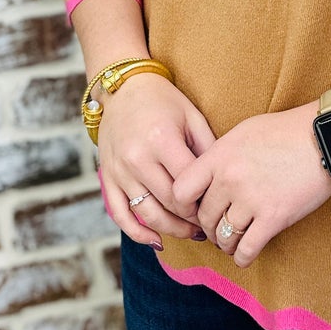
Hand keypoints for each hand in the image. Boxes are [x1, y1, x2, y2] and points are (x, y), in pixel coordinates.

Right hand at [96, 73, 217, 249]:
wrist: (123, 88)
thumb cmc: (164, 101)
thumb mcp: (192, 117)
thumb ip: (208, 149)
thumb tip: (224, 184)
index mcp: (161, 139)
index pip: (188, 185)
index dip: (206, 200)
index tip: (220, 204)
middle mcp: (137, 157)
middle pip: (170, 203)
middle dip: (193, 218)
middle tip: (212, 224)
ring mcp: (119, 170)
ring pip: (147, 214)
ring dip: (172, 229)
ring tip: (192, 233)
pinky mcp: (107, 178)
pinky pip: (120, 215)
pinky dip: (138, 233)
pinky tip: (157, 240)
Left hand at [169, 104, 330, 268]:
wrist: (325, 138)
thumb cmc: (286, 131)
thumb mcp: (244, 132)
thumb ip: (222, 154)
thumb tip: (207, 176)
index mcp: (220, 155)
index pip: (181, 191)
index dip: (185, 204)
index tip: (196, 206)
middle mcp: (230, 179)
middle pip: (203, 216)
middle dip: (208, 226)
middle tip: (217, 227)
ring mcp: (251, 200)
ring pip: (223, 237)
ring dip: (225, 244)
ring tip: (230, 243)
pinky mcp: (273, 218)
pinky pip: (246, 250)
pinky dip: (242, 257)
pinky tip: (244, 254)